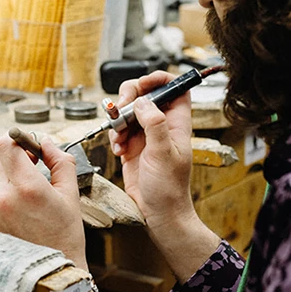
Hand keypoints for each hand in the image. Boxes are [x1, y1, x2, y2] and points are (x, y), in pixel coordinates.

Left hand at [0, 133, 86, 270]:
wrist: (51, 271)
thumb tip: (45, 143)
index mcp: (27, 188)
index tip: (26, 147)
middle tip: (23, 163)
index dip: (16, 140)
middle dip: (8, 154)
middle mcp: (2, 198)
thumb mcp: (70, 194)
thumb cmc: (63, 237)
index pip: (6, 146)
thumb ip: (60, 162)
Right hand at [111, 71, 197, 232]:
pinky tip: (119, 150)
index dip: (160, 79)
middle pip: (145, 95)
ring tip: (120, 139)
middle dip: (129, 98)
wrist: (157, 212)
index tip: (143, 82)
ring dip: (118, 121)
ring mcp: (145, 135)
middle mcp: (161, 125)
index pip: (175, 88)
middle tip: (121, 109)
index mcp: (177, 123)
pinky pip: (118, 130)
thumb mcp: (163, 154)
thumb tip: (143, 102)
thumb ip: (154, 124)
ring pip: (128, 112)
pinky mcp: (132, 146)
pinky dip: (114, 137)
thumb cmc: (169, 188)